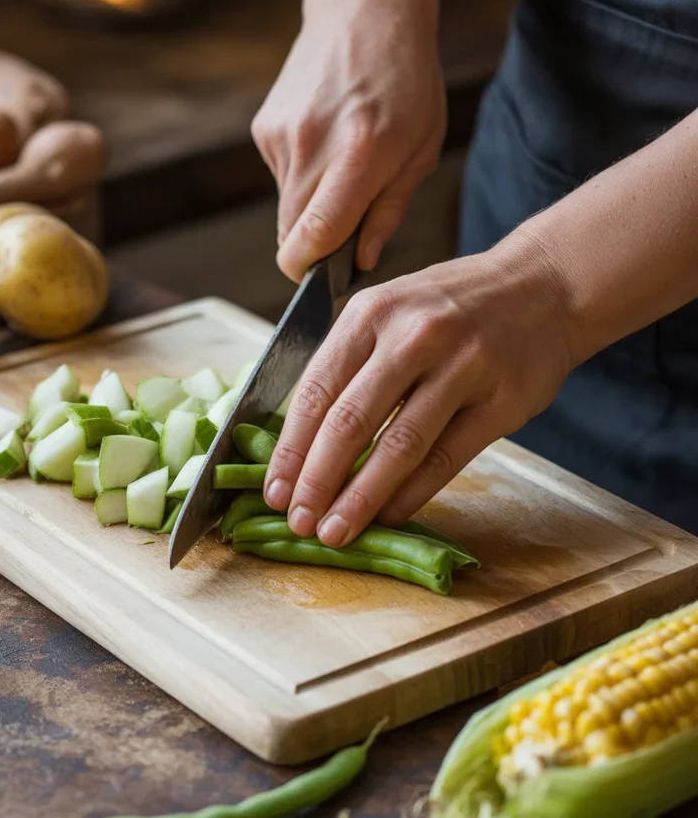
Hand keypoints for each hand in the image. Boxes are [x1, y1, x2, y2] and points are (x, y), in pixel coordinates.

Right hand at [251, 0, 445, 281]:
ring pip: (286, 207)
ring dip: (312, 204)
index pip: (313, 237)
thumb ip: (389, 211)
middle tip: (348, 223)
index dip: (309, 272)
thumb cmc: (406, 79)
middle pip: (290, 234)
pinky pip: (281, 177)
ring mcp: (282, 135)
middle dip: (313, 244)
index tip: (319, 279)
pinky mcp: (265, 127)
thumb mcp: (421, 148)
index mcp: (360, 153)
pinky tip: (326, 139)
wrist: (365, 7)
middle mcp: (312, 145)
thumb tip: (363, 260)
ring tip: (344, 161)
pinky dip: (302, 175)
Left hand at [263, 236, 577, 543]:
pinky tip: (389, 515)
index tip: (273, 491)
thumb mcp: (390, 311)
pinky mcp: (502, 400)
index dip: (291, 449)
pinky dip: (412, 493)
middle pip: (350, 422)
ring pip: (399, 445)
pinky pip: (447, 457)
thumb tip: (300, 444)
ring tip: (336, 531)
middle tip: (298, 522)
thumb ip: (348, 365)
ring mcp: (462, 366)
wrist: (544, 285)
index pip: (317, 391)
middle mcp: (413, 336)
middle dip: (317, 481)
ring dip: (361, 497)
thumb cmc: (451, 308)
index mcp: (372, 313)